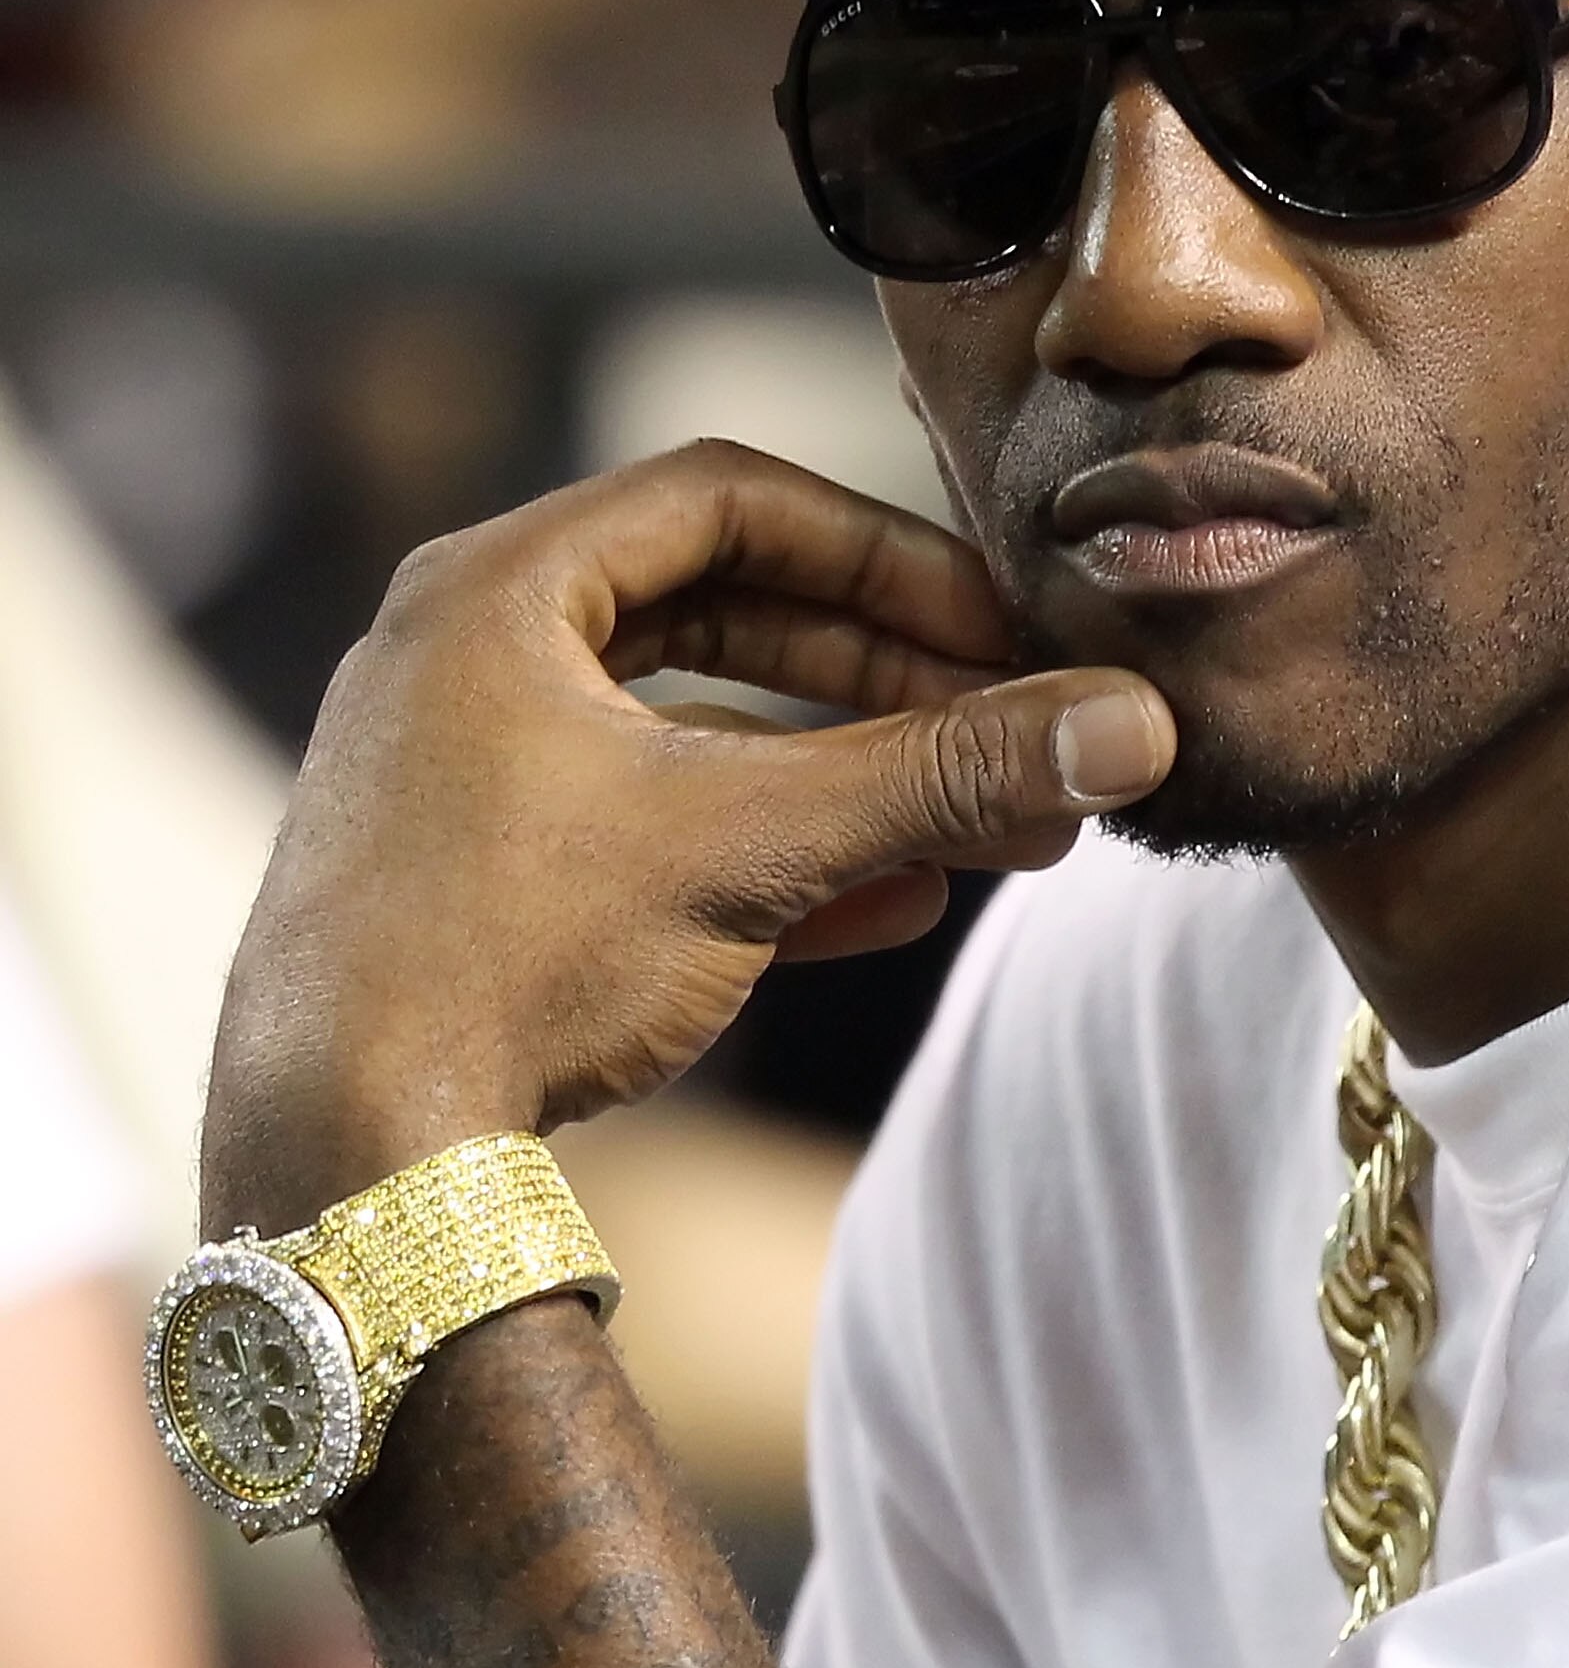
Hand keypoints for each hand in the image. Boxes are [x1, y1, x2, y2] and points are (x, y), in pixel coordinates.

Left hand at [201, 443, 1174, 1238]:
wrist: (340, 1169)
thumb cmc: (506, 961)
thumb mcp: (748, 845)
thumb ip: (944, 772)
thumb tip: (1128, 726)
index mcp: (498, 590)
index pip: (727, 498)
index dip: (881, 548)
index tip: (993, 617)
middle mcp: (468, 656)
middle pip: (722, 610)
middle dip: (884, 673)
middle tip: (1008, 721)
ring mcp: (468, 772)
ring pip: (697, 732)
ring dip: (844, 772)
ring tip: (985, 828)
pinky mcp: (481, 880)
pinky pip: (653, 828)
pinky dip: (769, 849)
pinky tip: (893, 902)